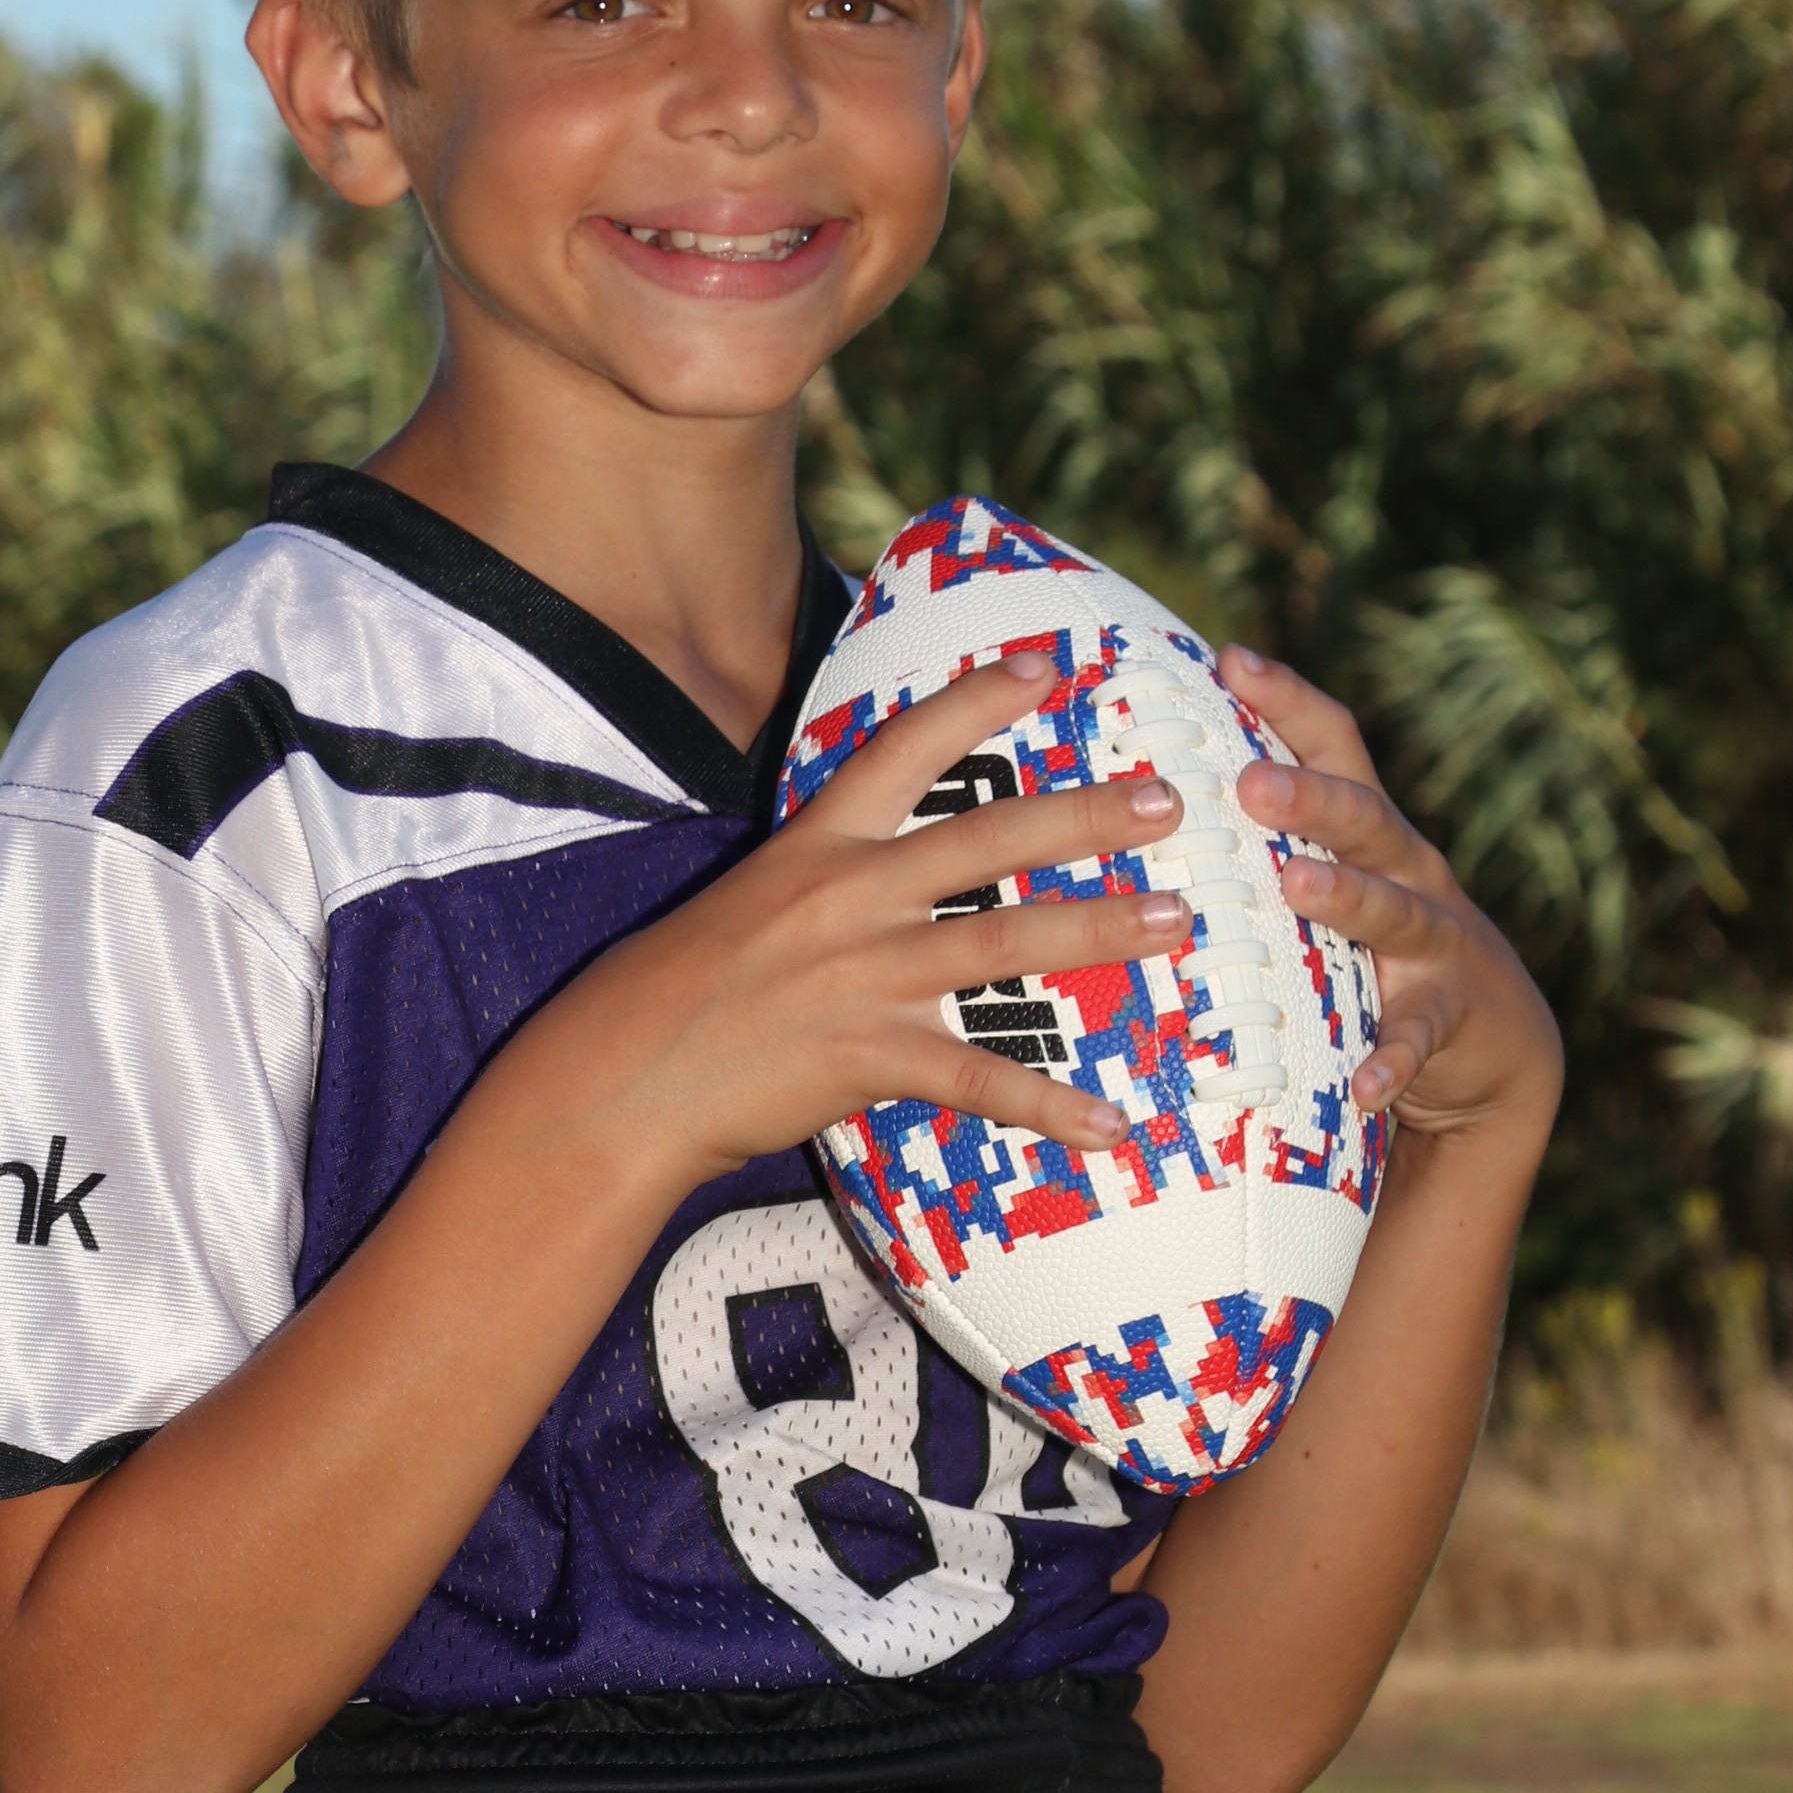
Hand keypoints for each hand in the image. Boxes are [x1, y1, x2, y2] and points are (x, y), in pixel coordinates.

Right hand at [569, 650, 1192, 1191]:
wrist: (618, 1077)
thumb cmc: (678, 994)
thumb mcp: (748, 904)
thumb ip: (822, 884)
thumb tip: (884, 878)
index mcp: (816, 846)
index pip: (903, 750)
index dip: (976, 701)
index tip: (1046, 667)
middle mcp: (848, 896)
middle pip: (987, 836)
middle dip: (1086, 814)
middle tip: (1171, 802)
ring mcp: (862, 974)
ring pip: (1004, 941)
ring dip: (1099, 930)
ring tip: (1175, 922)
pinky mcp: (867, 1054)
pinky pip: (980, 1079)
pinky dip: (1052, 1106)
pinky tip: (1113, 1125)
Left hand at [1215, 645, 1562, 1141]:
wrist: (1498, 1042)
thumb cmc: (1376, 949)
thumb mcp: (1337, 883)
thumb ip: (1268, 845)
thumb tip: (1144, 793)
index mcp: (1370, 830)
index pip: (1335, 745)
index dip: (1289, 699)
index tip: (1230, 657)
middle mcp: (1409, 871)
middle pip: (1365, 817)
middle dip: (1311, 796)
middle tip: (1250, 782)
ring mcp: (1437, 943)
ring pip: (1394, 911)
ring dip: (1347, 896)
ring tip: (1298, 885)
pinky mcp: (1449, 1018)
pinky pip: (1416, 1038)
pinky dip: (1391, 1060)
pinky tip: (1362, 1084)